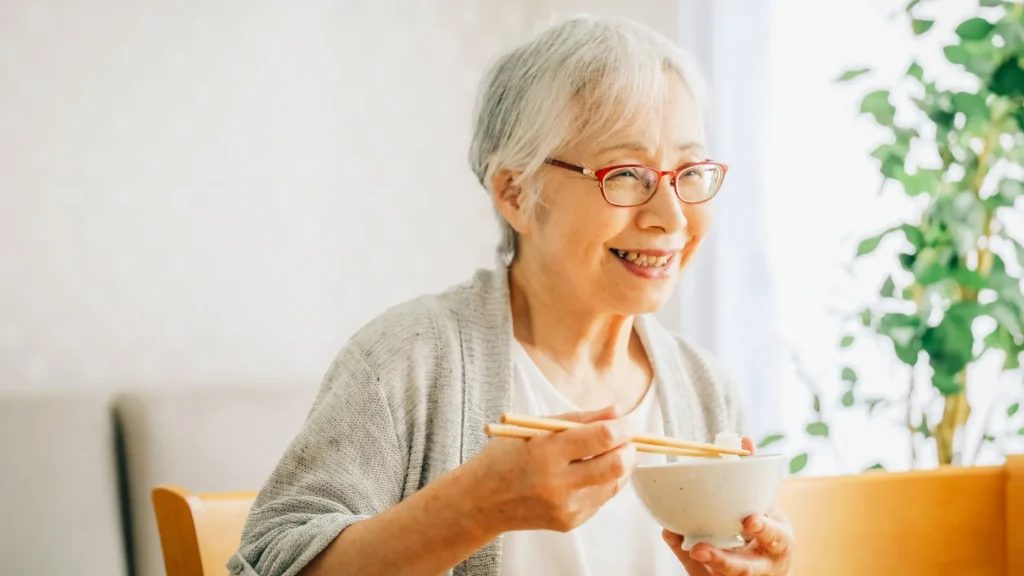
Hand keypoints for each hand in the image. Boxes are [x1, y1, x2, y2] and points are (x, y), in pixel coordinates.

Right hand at [467, 405, 636, 533]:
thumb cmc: (507, 456)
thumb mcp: (537, 427)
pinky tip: (587, 473)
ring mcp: (565, 506)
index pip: (602, 438)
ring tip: (606, 453)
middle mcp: (557, 482)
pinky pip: (601, 499)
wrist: (482, 500)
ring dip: (619, 465)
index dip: (625, 428)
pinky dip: (603, 482)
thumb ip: (581, 419)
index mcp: (547, 451)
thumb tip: (618, 414)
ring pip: (615, 484)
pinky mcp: (570, 522)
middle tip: (627, 439)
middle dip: (631, 448)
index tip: (629, 422)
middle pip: (617, 465)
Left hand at [663, 437, 794, 574]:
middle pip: (745, 569)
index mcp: (778, 543)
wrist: (767, 570)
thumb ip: (757, 478)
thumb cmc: (766, 534)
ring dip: (702, 562)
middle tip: (701, 548)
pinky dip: (688, 558)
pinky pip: (700, 573)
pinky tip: (673, 536)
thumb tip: (745, 440)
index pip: (776, 538)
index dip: (765, 531)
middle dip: (724, 560)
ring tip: (688, 548)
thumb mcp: (768, 508)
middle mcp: (762, 566)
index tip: (750, 520)